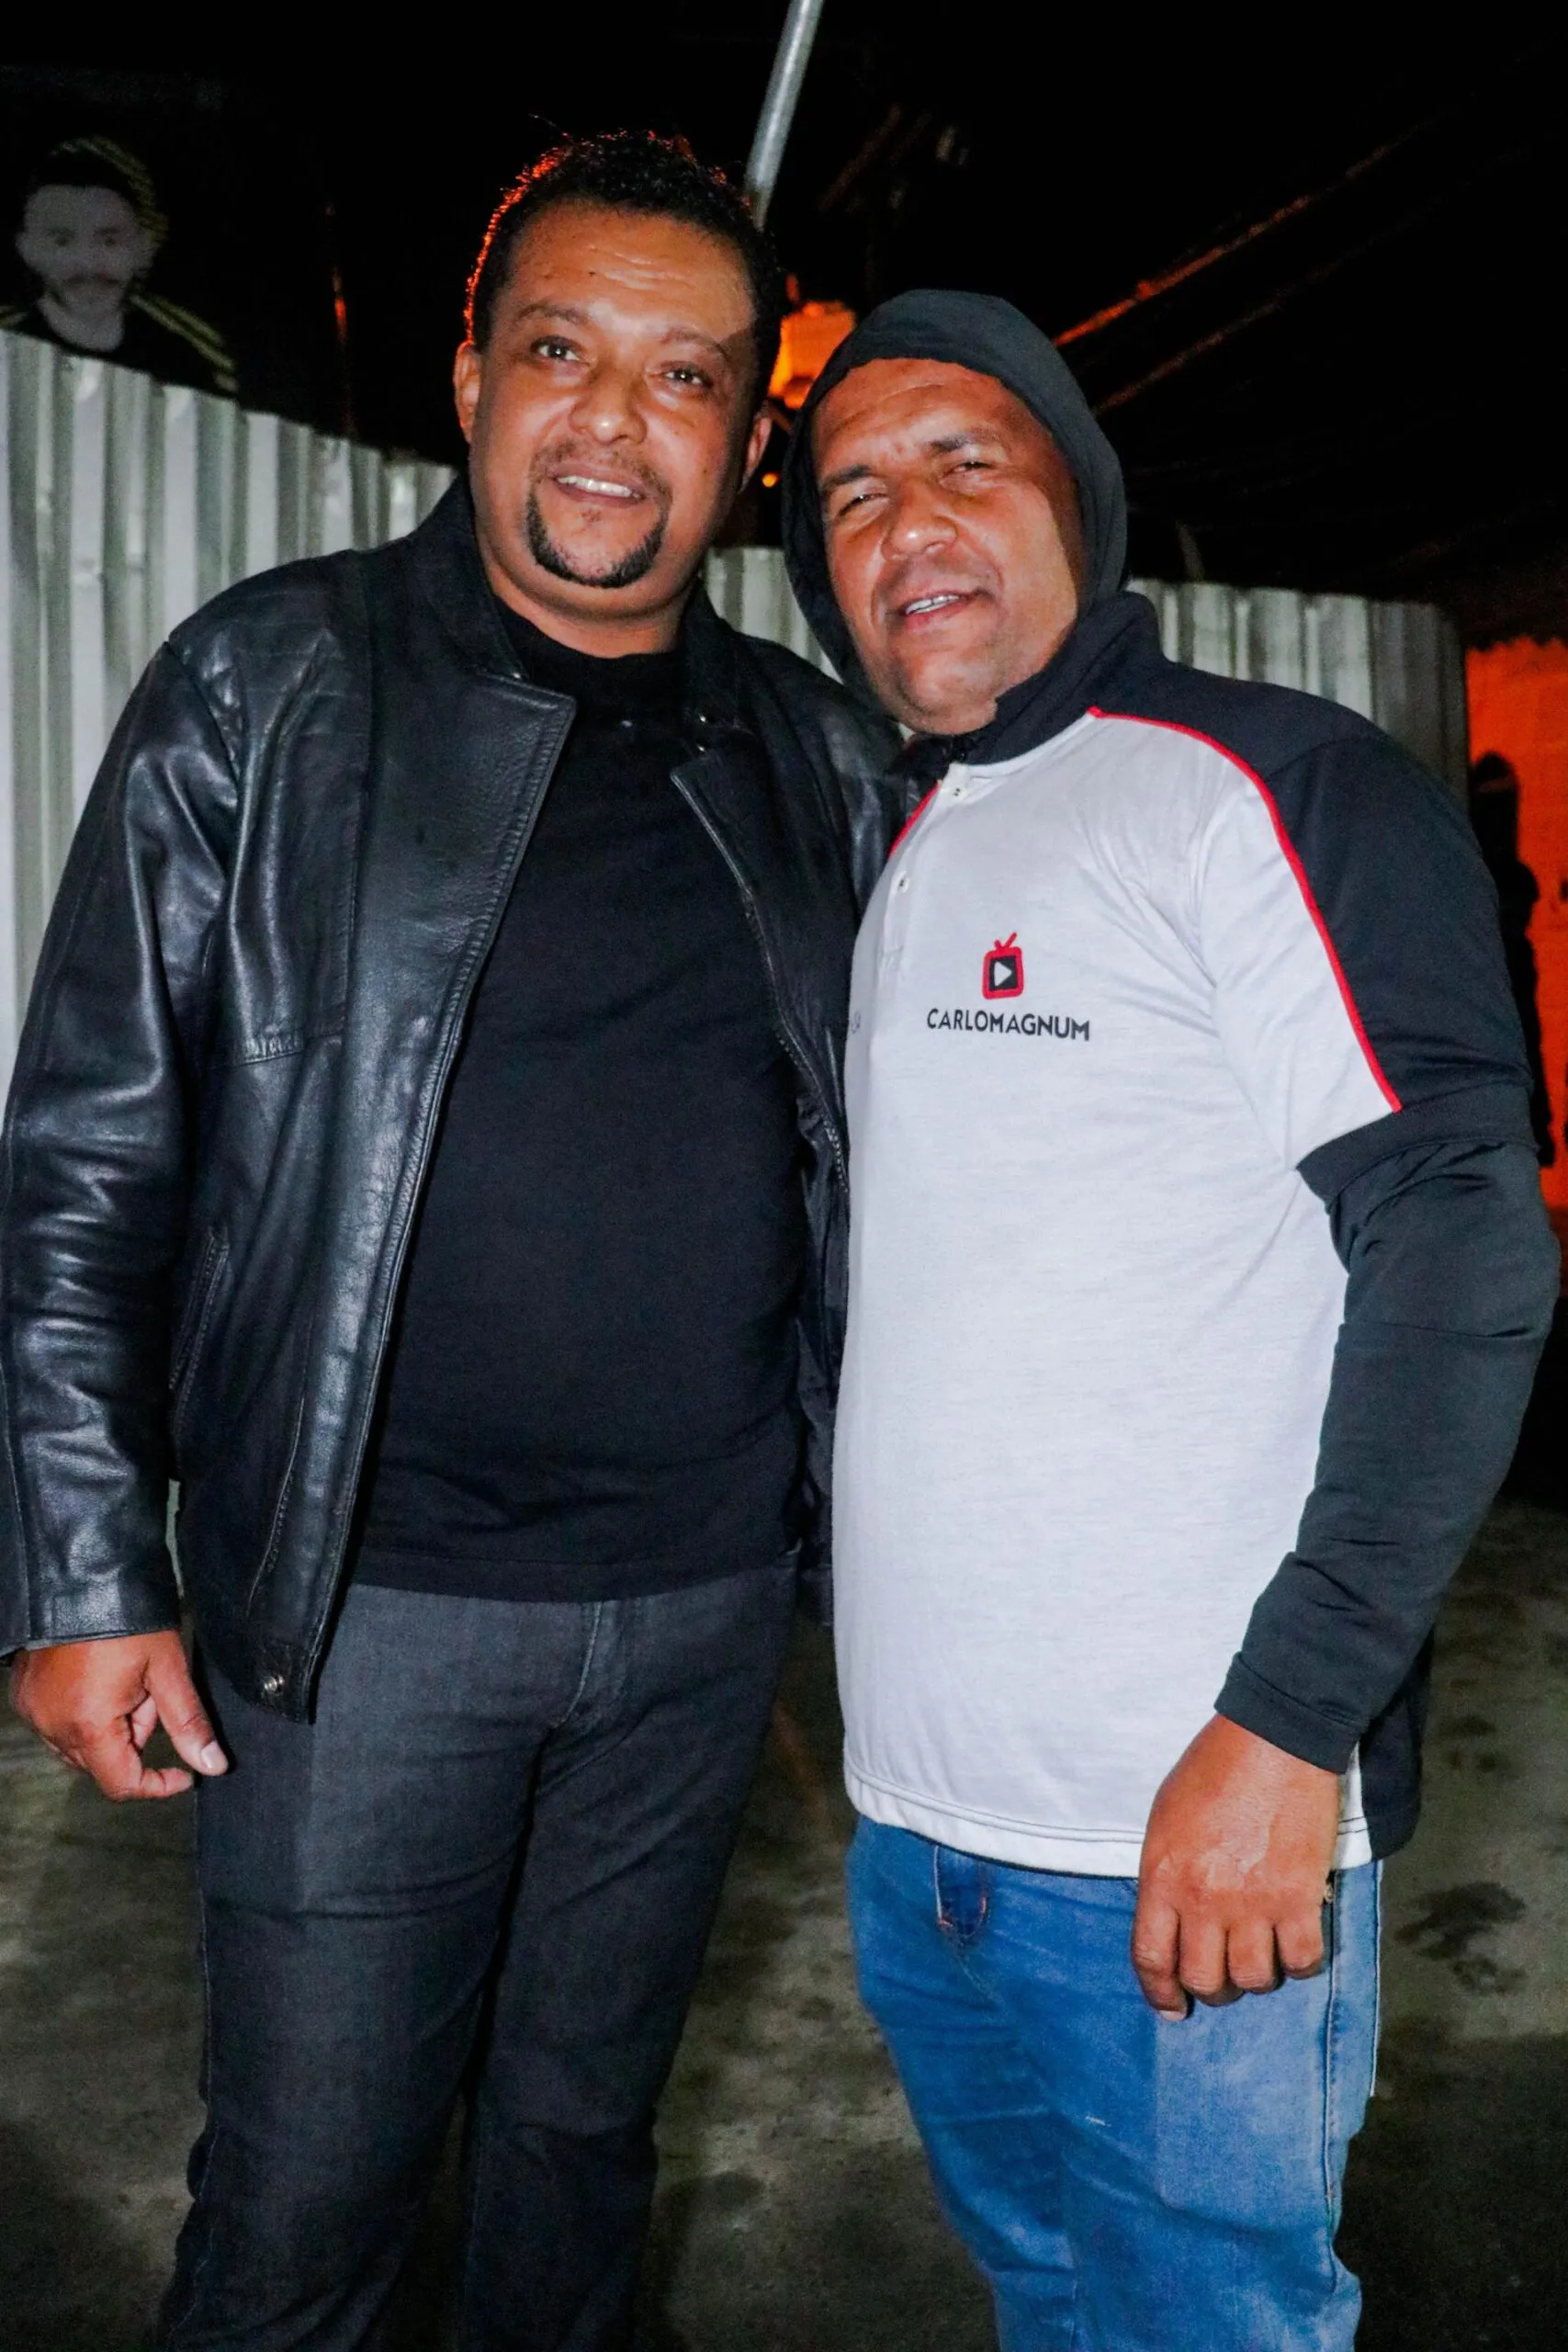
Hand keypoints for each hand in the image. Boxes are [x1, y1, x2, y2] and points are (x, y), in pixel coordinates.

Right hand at [8, 1630, 227, 1800]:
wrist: (82, 1574)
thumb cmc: (130, 1620)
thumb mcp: (168, 1670)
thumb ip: (187, 1724)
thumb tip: (213, 1766)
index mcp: (89, 1726)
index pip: (122, 1783)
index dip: (157, 1784)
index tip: (183, 1772)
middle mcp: (52, 1726)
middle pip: (102, 1762)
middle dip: (133, 1737)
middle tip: (149, 1690)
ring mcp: (33, 1711)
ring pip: (79, 1744)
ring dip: (107, 1726)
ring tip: (124, 1678)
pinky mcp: (23, 1695)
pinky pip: (56, 1723)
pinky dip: (81, 1713)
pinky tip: (98, 1676)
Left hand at [1131, 1714, 1340, 2019]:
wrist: (1274, 1739)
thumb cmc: (1214, 1770)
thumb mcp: (1165, 1818)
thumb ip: (1164, 1874)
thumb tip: (1170, 1921)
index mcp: (1163, 1876)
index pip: (1151, 1957)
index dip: (1159, 1992)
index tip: (1171, 2008)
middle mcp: (1204, 1898)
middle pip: (1204, 1979)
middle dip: (1212, 1988)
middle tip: (1223, 1976)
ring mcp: (1253, 1902)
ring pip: (1253, 1978)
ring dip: (1257, 1976)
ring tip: (1261, 1955)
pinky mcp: (1299, 1897)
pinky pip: (1301, 1961)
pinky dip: (1299, 1963)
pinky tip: (1296, 1945)